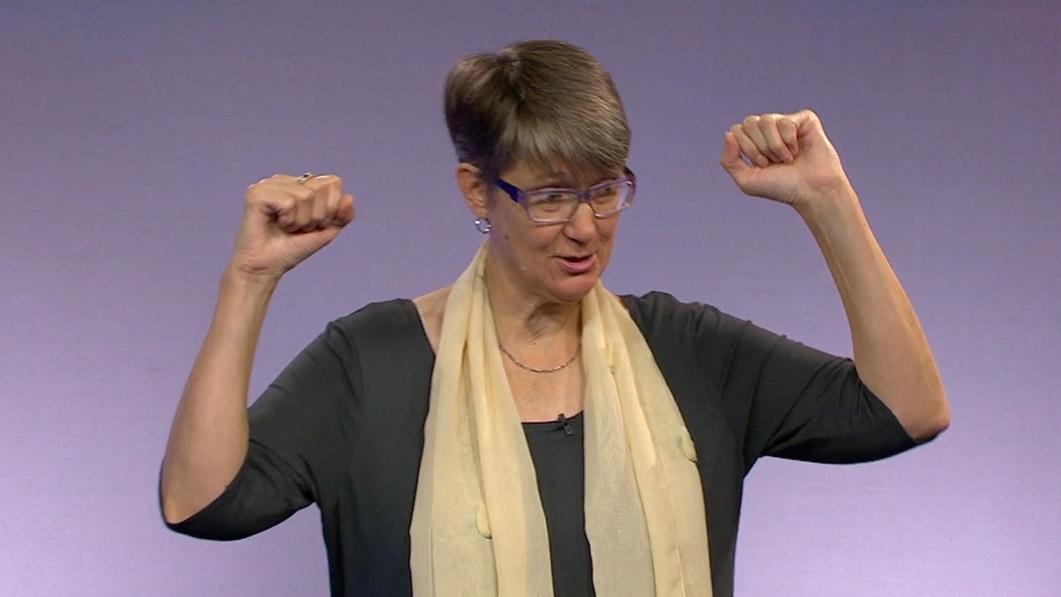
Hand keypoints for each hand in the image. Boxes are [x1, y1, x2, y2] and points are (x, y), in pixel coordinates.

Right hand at [230, 174, 354, 280]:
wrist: (268, 267)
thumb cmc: (292, 248)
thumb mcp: (326, 231)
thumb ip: (343, 215)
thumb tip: (348, 197)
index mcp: (301, 184)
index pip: (333, 182)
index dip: (331, 208)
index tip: (314, 224)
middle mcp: (285, 180)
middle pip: (320, 187)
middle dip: (316, 215)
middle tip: (299, 227)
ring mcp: (270, 184)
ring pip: (305, 195)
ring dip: (301, 221)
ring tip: (287, 227)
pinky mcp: (257, 193)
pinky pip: (288, 202)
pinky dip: (288, 220)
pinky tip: (276, 224)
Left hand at [720, 109, 851, 211]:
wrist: (811, 191)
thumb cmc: (781, 187)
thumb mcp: (747, 180)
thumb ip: (729, 160)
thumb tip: (728, 134)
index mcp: (753, 140)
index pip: (736, 130)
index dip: (748, 149)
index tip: (763, 165)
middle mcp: (768, 129)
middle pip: (749, 122)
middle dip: (760, 147)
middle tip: (774, 162)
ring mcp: (785, 123)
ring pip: (766, 120)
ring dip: (775, 146)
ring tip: (787, 158)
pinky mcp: (804, 120)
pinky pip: (785, 122)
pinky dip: (789, 141)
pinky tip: (798, 150)